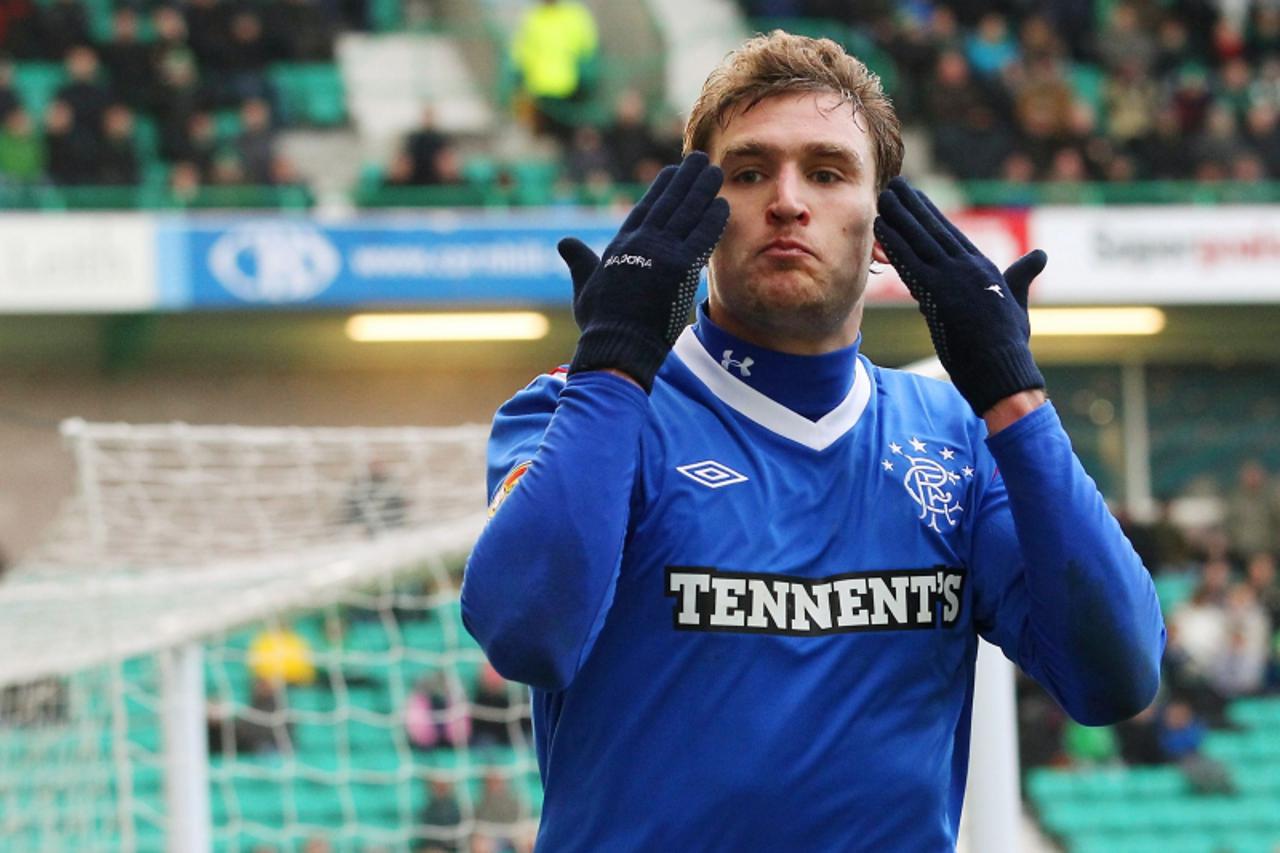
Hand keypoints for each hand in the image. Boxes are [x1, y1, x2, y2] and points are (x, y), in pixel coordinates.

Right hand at [556, 152, 729, 391]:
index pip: (645, 208)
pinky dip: (713, 219)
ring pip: (688, 213)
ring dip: (703, 190)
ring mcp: (663, 253)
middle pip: (670, 202)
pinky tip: (722, 204)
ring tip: (715, 172)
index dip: (661, 188)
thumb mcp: (584, 285)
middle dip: (685, 179)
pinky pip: (702, 236)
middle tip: (700, 161)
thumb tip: (564, 242)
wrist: (618, 344)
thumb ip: (579, 260)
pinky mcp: (681, 267)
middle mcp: (642, 242)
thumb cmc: (600, 322)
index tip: (672, 172)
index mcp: (621, 245)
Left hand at [874, 176, 1046, 415]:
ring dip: (899, 217)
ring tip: (884, 197)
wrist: (1002, 369)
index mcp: (984, 268)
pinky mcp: (937, 294)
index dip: (931, 215)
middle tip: (896, 186)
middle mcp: (968, 267)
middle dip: (913, 206)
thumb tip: (1040, 255)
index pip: (952, 235)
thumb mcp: (1016, 303)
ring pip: (920, 240)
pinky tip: (881, 227)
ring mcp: (952, 279)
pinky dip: (894, 242)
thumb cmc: (1010, 344)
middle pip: (934, 230)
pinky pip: (910, 262)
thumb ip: (1020, 277)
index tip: (917, 199)